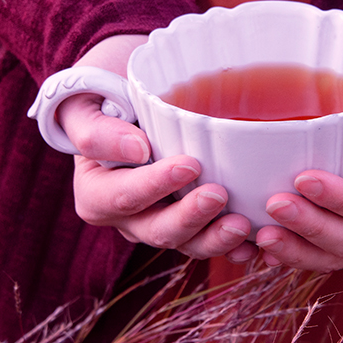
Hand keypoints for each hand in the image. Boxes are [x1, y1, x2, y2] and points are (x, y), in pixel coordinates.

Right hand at [56, 35, 258, 262]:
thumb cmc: (105, 94)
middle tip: (219, 194)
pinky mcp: (191, 224)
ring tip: (244, 225)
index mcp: (97, 193)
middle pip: (157, 230)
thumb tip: (136, 150)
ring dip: (216, 239)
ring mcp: (161, 223)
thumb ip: (98, 129)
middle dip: (190, 218)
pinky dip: (234, 247)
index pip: (123, 197)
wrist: (130, 98)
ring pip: (188, 244)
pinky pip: (211, 242)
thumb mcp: (86, 102)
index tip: (189, 164)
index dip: (155, 186)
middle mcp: (127, 218)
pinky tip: (255, 244)